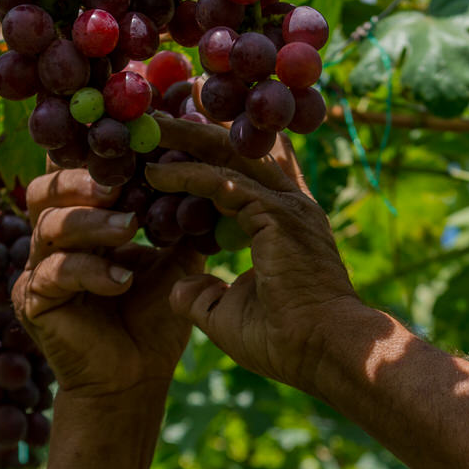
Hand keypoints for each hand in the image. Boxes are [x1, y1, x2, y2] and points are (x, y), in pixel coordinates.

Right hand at [13, 168, 203, 398]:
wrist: (136, 377)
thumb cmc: (152, 318)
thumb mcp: (174, 261)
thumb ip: (179, 221)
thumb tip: (205, 174)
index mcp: (81, 222)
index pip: (74, 174)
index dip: (92, 155)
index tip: (128, 141)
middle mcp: (51, 241)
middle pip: (45, 190)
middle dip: (81, 181)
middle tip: (118, 182)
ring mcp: (37, 270)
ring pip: (49, 228)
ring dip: (92, 222)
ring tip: (129, 227)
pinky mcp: (34, 302)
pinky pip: (55, 274)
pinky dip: (91, 271)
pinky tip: (122, 279)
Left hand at [145, 117, 365, 393]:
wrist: (324, 352)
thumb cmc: (285, 341)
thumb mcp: (230, 313)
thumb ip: (203, 294)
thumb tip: (178, 288)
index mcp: (286, 223)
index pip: (248, 171)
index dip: (212, 152)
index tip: (174, 141)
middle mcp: (290, 205)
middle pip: (236, 149)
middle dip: (194, 129)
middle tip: (153, 116)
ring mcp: (286, 205)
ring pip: (228, 155)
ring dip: (184, 138)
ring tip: (145, 126)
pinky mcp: (276, 214)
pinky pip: (221, 182)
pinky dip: (185, 174)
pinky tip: (153, 173)